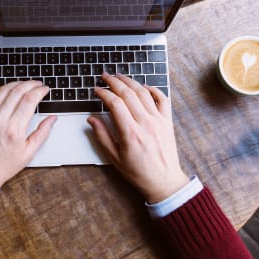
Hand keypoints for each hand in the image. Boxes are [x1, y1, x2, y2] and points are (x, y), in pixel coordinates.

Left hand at [0, 81, 56, 188]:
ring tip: (22, 86)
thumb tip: (52, 118)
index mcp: (14, 129)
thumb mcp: (28, 153)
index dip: (40, 90)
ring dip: (15, 84)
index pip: (30, 99)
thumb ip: (42, 133)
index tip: (44, 89)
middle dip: (30, 84)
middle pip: (17, 91)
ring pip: (2, 90)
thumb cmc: (3, 166)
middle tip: (36, 84)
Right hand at [88, 73, 188, 203]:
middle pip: (128, 93)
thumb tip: (91, 119)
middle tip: (105, 77)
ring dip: (130, 81)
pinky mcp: (167, 121)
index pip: (114, 104)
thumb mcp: (114, 158)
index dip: (103, 93)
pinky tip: (144, 86)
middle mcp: (145, 123)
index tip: (96, 90)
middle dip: (114, 82)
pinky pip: (162, 99)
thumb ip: (102, 136)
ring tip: (120, 76)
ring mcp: (158, 120)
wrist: (164, 181)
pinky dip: (153, 89)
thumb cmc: (139, 173)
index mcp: (130, 133)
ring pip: (143, 93)